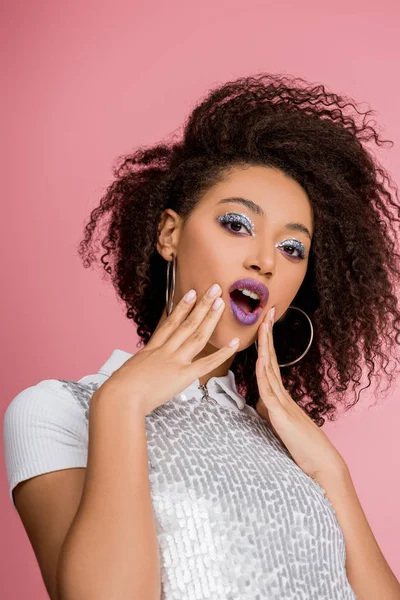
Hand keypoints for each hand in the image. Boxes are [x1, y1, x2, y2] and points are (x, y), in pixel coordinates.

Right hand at [94, 284, 239, 416]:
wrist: (121, 397)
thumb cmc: (119, 389)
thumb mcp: (129, 370)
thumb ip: (140, 366)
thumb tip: (140, 368)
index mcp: (152, 349)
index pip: (170, 323)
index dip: (181, 307)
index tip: (191, 294)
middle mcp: (165, 350)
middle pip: (187, 323)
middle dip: (201, 304)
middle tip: (214, 289)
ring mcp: (175, 360)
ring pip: (197, 335)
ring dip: (210, 317)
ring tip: (221, 302)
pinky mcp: (183, 375)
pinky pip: (207, 363)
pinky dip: (222, 353)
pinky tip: (234, 342)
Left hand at [255, 307, 346, 481]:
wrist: (319, 461)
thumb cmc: (299, 443)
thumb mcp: (278, 422)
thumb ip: (268, 409)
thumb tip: (258, 402)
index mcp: (278, 394)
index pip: (268, 362)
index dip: (265, 343)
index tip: (262, 323)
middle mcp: (281, 392)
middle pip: (270, 358)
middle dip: (266, 335)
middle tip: (266, 311)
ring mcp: (282, 402)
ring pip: (269, 369)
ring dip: (264, 347)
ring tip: (262, 325)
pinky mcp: (281, 415)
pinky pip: (269, 391)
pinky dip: (263, 374)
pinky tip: (261, 360)